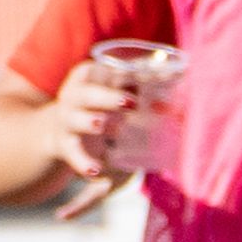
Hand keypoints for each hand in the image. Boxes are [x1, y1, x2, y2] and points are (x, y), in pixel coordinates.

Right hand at [49, 53, 156, 180]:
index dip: (118, 72)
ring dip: (91, 122)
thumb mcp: (114, 89)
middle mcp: (73, 96)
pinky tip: (95, 171)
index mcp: (86, 77)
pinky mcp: (66, 145)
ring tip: (105, 125)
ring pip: (76, 120)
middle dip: (107, 97)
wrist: (58, 129)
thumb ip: (142, 82)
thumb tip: (183, 73)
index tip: (140, 75)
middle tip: (132, 102)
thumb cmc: (98, 103)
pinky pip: (73, 154)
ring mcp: (67, 120)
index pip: (98, 69)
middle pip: (86, 94)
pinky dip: (83, 163)